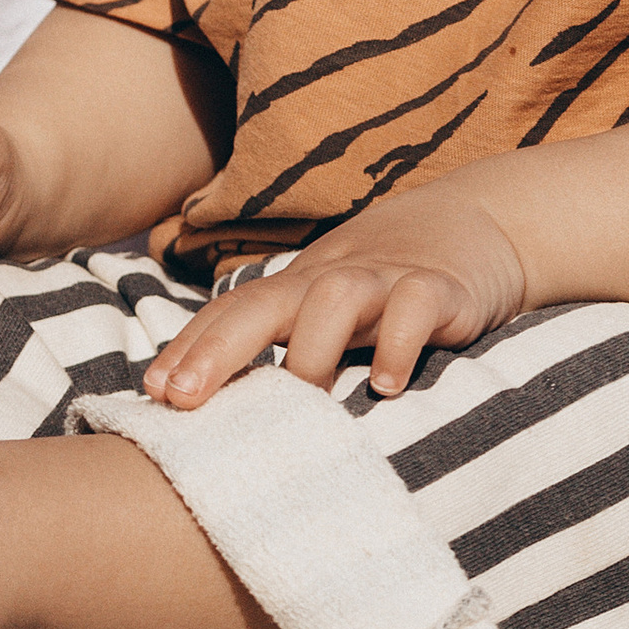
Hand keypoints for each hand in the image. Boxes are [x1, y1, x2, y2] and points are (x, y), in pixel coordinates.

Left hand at [143, 189, 529, 406]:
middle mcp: (331, 279)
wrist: (476, 223)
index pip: (231, 313)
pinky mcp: (442, 288)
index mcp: (297, 288)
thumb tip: (221, 405)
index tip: (152, 394)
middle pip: (264, 303)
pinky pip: (416, 307)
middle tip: (182, 399)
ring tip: (298, 400)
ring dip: (309, 349)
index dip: (189, 348)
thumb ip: (285, 343)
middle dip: (217, 349)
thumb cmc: (385, 283)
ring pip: (335, 298)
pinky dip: (400, 344)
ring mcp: (386, 279)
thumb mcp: (328, 306)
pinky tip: (388, 388)